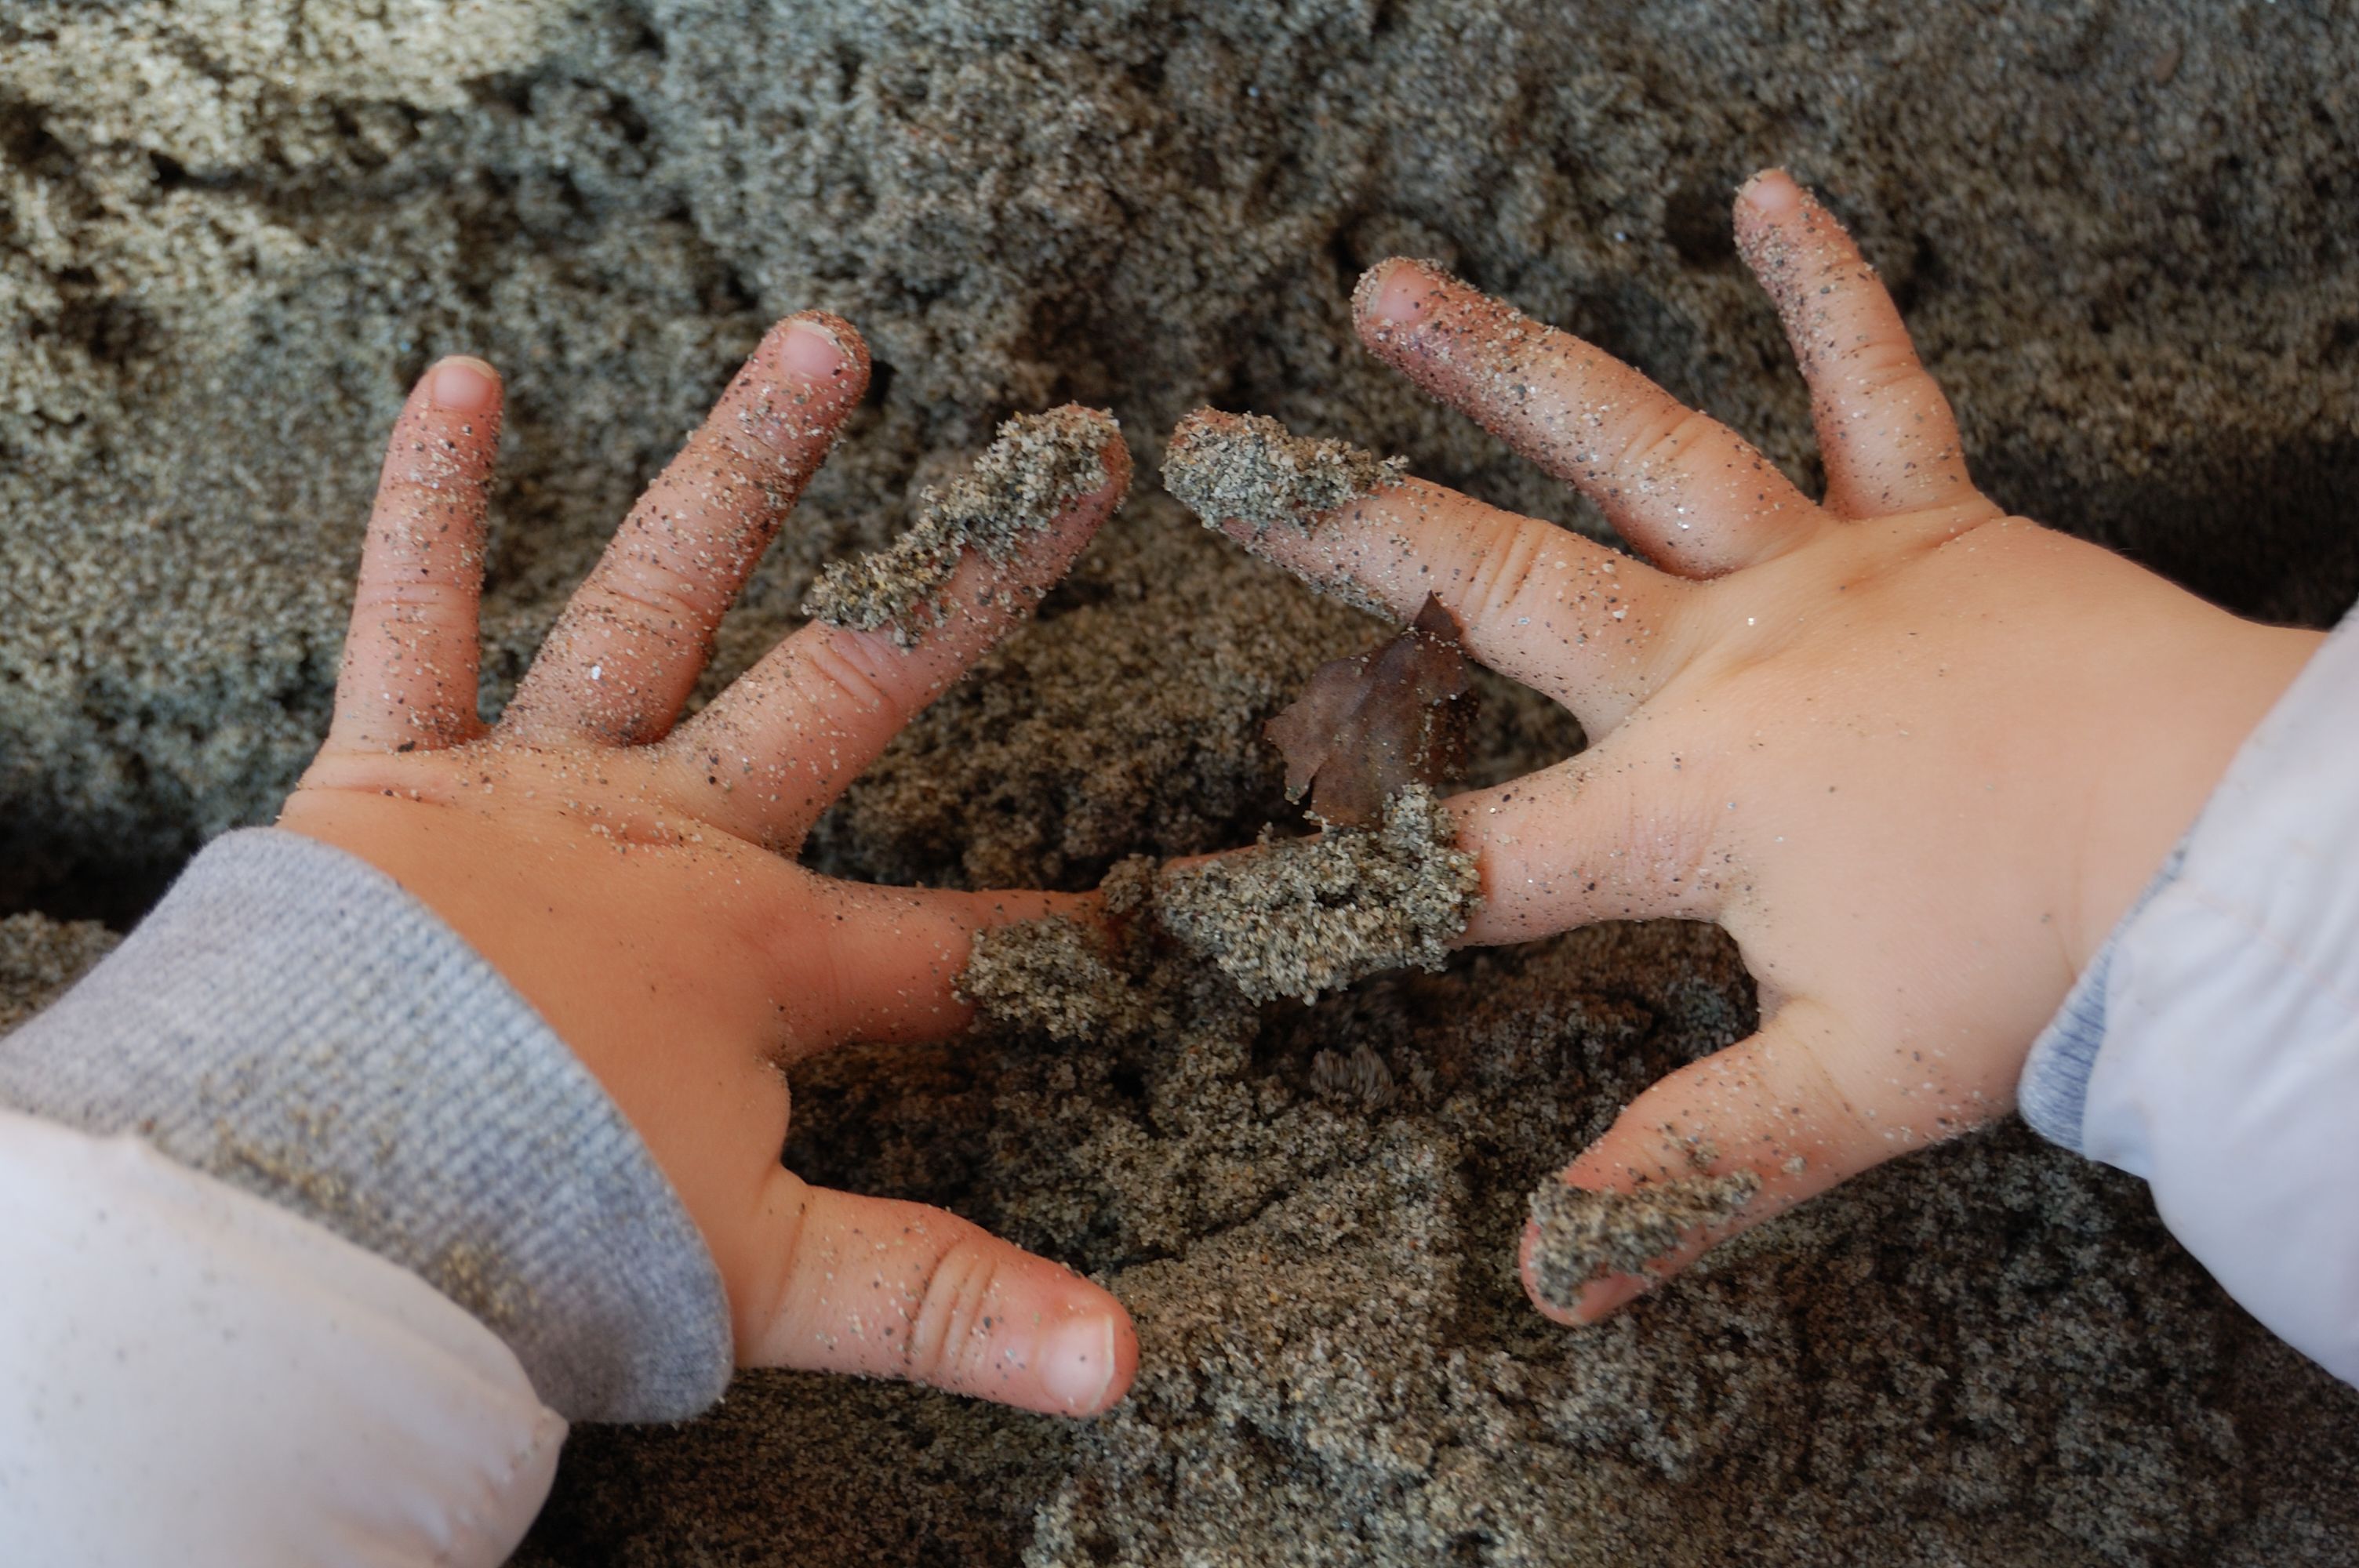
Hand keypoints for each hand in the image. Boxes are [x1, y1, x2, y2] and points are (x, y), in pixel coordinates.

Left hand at [279, 315, 1138, 1414]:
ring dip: (747, 465)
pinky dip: (431, 504)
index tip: (1151, 906)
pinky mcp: (392, 774)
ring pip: (659, 598)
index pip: (954, 954)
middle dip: (973, 582)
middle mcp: (670, 839)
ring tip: (824, 342)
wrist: (304, 1224)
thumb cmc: (533, 1244)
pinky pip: (414, 617)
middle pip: (852, 688)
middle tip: (1071, 465)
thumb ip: (948, 1301)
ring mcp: (536, 788)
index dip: (1060, 941)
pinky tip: (458, 382)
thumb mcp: (763, 1279)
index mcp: (760, 960)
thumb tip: (1127, 1366)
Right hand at [1216, 171, 2320, 1321]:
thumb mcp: (1847, 1090)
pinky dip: (1825, 287)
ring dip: (1505, 364)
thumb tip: (1548, 1278)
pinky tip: (1763, 195)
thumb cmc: (2040, 969)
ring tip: (1389, 293)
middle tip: (1218, 465)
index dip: (1318, 892)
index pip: (1463, 860)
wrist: (2235, 858)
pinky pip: (1873, 385)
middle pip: (1495, 587)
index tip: (1187, 900)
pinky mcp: (1927, 523)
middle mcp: (1722, 661)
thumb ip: (1686, 1165)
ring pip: (1635, 446)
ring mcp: (1820, 572)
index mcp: (1684, 805)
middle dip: (1341, 530)